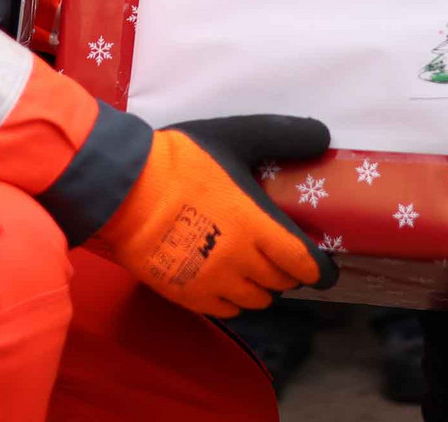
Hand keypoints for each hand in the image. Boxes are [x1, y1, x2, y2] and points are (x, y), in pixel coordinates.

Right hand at [94, 115, 337, 316]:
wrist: (123, 189)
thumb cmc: (182, 162)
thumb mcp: (236, 136)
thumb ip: (281, 136)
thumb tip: (323, 138)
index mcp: (257, 226)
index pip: (304, 263)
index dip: (321, 270)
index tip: (324, 267)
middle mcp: (241, 262)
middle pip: (281, 283)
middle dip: (288, 271)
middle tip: (282, 254)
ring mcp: (212, 282)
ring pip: (255, 300)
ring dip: (262, 286)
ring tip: (254, 267)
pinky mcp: (187, 294)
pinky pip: (226, 310)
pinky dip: (235, 299)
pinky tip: (228, 280)